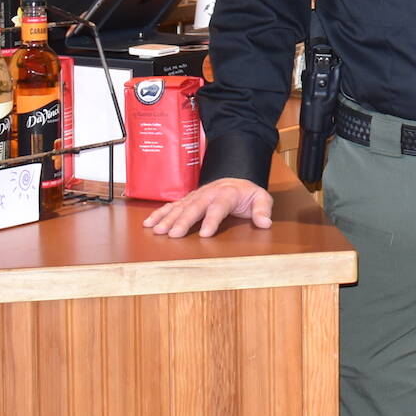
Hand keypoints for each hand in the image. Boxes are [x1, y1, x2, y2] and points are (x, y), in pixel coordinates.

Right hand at [142, 177, 275, 238]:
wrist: (234, 181)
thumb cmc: (247, 194)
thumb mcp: (261, 198)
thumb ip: (263, 210)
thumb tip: (265, 223)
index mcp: (227, 193)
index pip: (219, 207)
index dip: (212, 220)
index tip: (205, 234)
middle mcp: (209, 193)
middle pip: (195, 207)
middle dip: (183, 220)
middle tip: (174, 234)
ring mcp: (196, 196)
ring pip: (180, 206)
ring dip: (168, 218)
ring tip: (157, 230)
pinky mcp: (188, 200)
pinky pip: (172, 206)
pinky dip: (160, 214)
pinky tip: (149, 223)